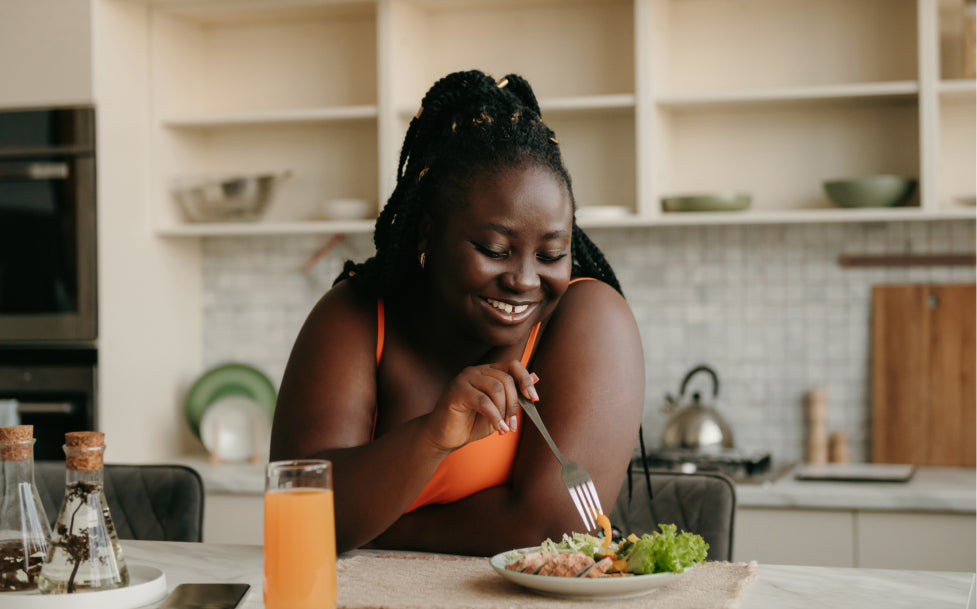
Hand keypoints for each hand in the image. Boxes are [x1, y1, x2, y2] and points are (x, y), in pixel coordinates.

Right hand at [423, 360, 538, 452]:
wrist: (445, 437)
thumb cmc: (471, 423)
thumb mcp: (499, 410)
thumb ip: (515, 394)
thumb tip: (536, 376)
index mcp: (487, 372)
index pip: (513, 365)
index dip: (525, 380)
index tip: (534, 399)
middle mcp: (476, 371)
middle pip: (506, 379)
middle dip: (514, 405)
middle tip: (512, 425)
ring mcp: (465, 378)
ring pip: (496, 388)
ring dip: (504, 411)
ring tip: (503, 428)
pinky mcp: (456, 390)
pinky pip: (483, 401)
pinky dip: (494, 416)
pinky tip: (498, 428)